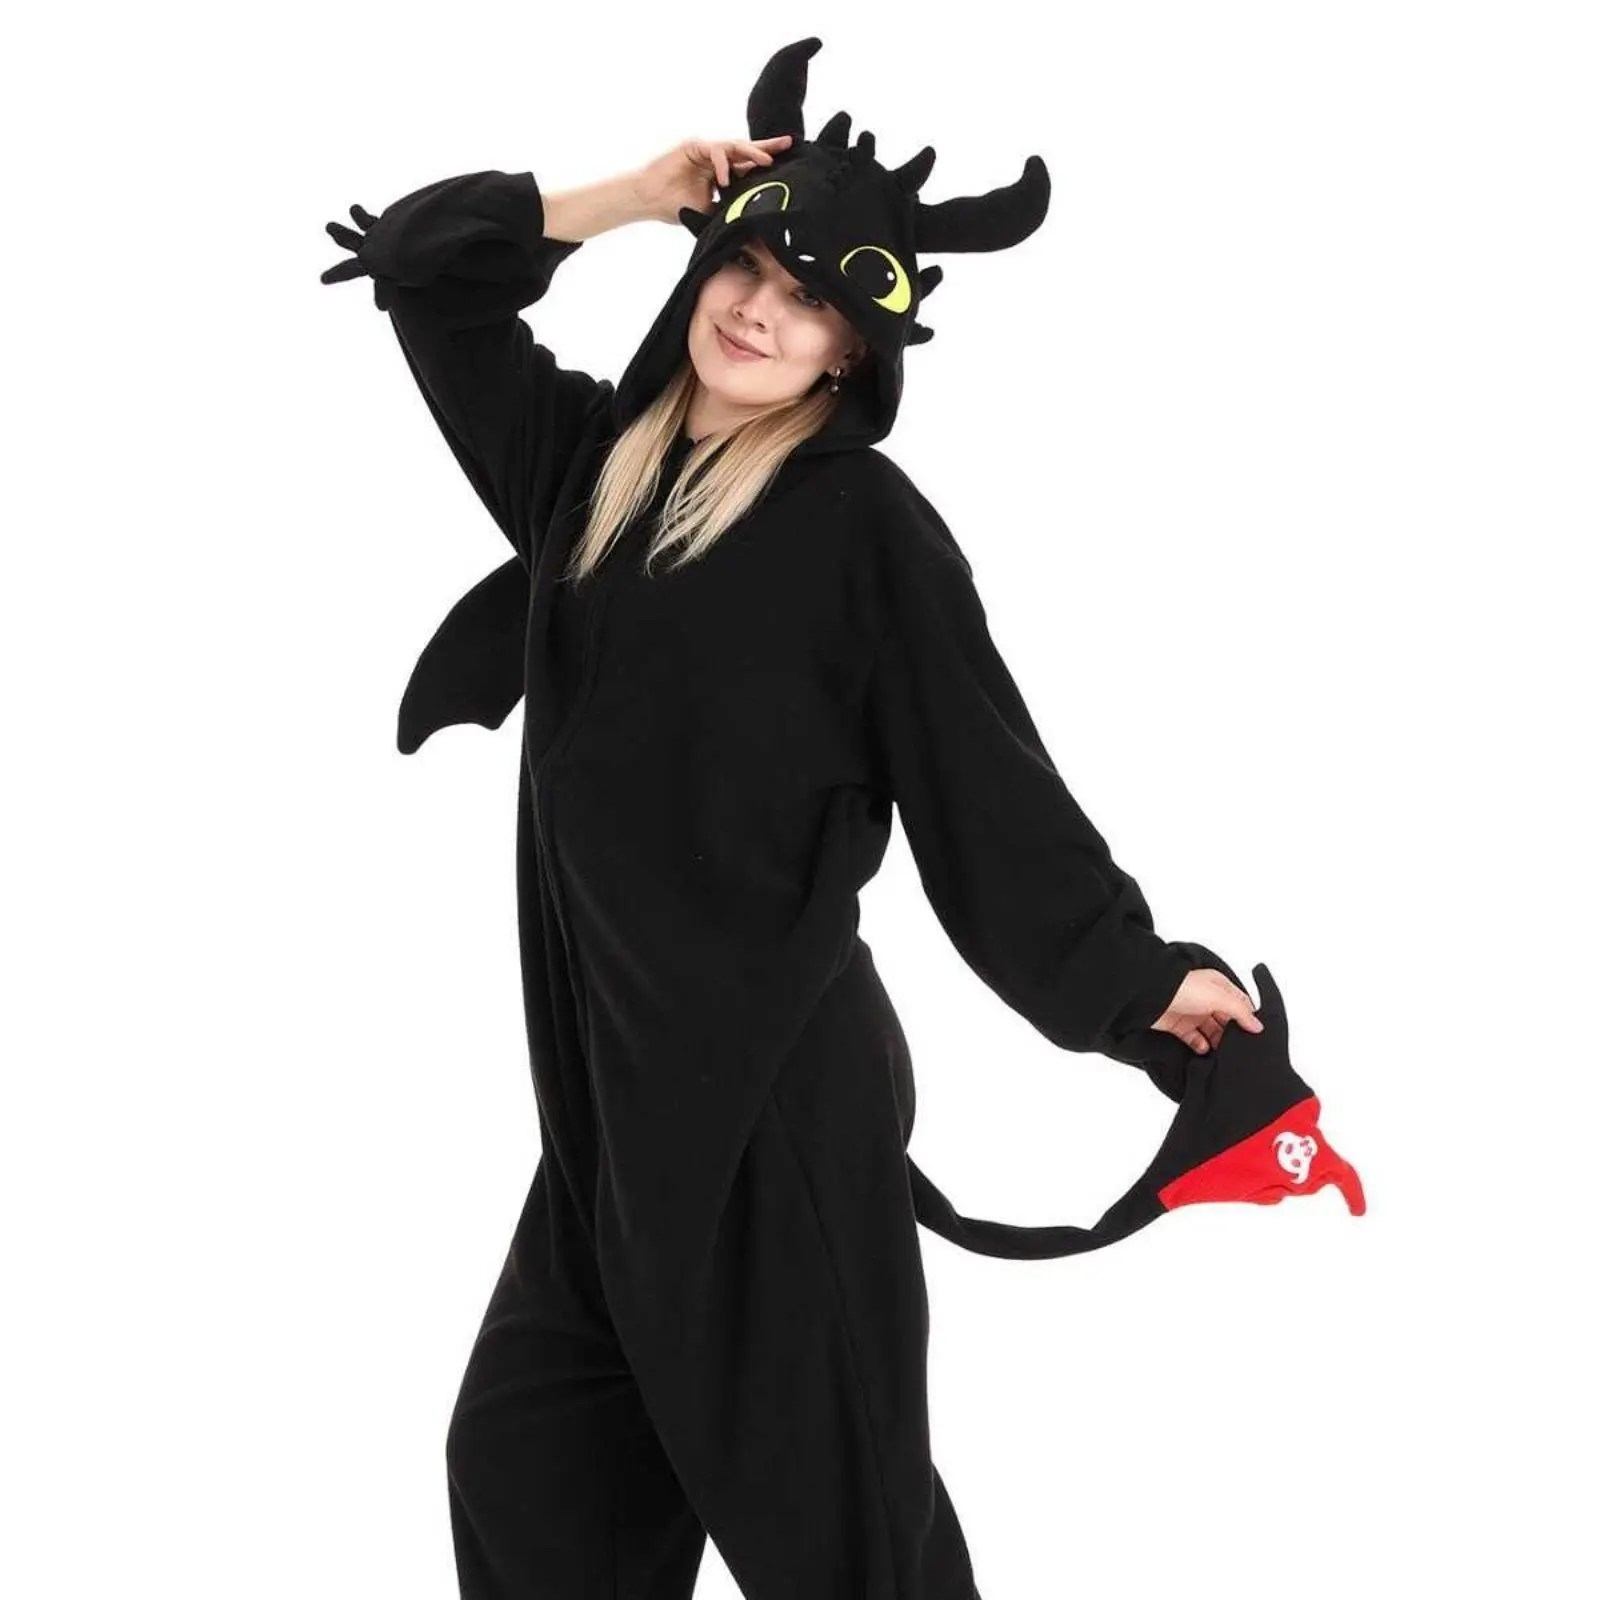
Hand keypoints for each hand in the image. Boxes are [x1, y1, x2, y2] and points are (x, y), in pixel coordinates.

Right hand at [629, 133, 793, 224]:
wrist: (649, 200)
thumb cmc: (676, 206)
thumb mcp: (710, 212)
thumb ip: (728, 210)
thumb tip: (751, 223)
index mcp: (721, 172)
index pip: (747, 165)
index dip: (765, 163)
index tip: (788, 165)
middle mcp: (716, 158)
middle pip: (745, 150)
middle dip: (766, 147)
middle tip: (788, 144)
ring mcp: (705, 150)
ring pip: (733, 147)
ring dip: (750, 153)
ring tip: (766, 162)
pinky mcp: (693, 146)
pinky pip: (713, 151)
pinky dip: (722, 164)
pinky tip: (725, 179)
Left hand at [1149, 968, 1263, 1054]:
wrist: (1148, 995)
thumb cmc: (1182, 988)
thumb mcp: (1218, 996)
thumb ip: (1240, 1011)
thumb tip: (1258, 1026)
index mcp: (1218, 986)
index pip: (1240, 1003)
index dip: (1248, 1018)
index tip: (1256, 1034)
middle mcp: (1206, 999)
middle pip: (1226, 1020)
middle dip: (1233, 1034)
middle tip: (1240, 1048)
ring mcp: (1192, 1012)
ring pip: (1212, 1031)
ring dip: (1217, 1041)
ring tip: (1223, 1052)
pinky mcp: (1179, 1025)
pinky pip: (1194, 1039)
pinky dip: (1200, 1045)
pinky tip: (1204, 1049)